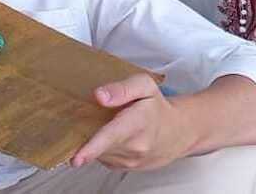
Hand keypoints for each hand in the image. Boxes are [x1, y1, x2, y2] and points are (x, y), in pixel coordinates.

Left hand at [70, 74, 194, 171]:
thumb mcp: (144, 86)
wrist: (178, 132)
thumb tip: (99, 96)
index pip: (111, 136)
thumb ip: (121, 88)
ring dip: (94, 140)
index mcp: (137, 122)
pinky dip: (101, 148)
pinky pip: (103, 158)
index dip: (92, 148)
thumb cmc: (158, 107)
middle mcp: (135, 146)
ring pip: (99, 152)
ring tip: (108, 125)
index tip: (77, 158)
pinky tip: (111, 137)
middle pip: (99, 144)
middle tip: (93, 118)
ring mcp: (130, 160)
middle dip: (86, 134)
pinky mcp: (124, 168)